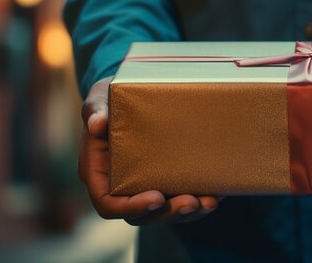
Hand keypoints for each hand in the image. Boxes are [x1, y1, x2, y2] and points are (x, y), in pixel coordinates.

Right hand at [79, 76, 220, 224]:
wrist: (130, 96)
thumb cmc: (109, 98)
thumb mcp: (99, 99)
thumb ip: (95, 110)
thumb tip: (97, 124)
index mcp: (99, 174)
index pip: (109, 204)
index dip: (132, 208)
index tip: (156, 199)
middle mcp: (119, 186)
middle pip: (141, 215)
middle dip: (168, 213)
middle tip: (192, 202)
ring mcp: (142, 187)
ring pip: (163, 213)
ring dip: (187, 213)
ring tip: (209, 202)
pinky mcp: (162, 182)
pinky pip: (177, 200)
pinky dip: (197, 202)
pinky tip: (216, 194)